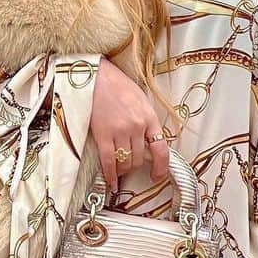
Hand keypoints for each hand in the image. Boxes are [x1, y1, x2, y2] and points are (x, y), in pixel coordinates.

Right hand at [90, 56, 169, 192]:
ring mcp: (119, 131)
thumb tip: (149, 142)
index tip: (157, 176)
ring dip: (122, 171)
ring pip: (125, 162)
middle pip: (139, 159)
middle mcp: (137, 126)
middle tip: (129, 168)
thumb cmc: (117, 84)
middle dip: (134, 168)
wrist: (96, 75)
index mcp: (149, 117)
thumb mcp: (140, 99)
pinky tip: (111, 182)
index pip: (161, 149)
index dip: (161, 167)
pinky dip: (110, 175)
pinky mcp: (102, 134)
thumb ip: (147, 120)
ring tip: (118, 171)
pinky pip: (109, 162)